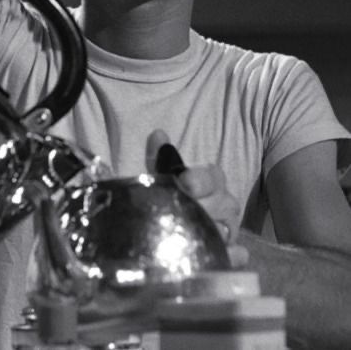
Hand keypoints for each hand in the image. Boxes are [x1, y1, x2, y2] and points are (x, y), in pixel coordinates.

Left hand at [146, 129, 247, 267]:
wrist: (157, 225)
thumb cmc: (164, 195)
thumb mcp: (158, 175)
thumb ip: (158, 157)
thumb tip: (158, 134)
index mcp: (208, 181)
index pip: (213, 177)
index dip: (200, 179)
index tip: (183, 180)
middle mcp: (222, 204)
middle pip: (225, 203)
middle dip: (205, 206)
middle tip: (184, 211)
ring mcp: (225, 230)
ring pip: (230, 229)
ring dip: (215, 232)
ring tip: (198, 234)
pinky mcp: (222, 254)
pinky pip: (233, 256)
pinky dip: (232, 256)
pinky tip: (228, 255)